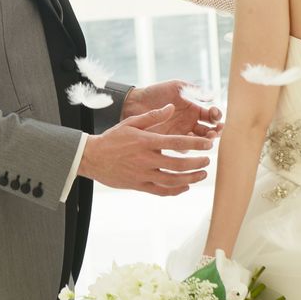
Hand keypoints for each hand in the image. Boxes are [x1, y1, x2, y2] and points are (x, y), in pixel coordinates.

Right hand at [78, 105, 213, 195]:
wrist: (92, 157)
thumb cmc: (113, 138)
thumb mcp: (132, 122)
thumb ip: (154, 116)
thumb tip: (172, 107)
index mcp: (146, 141)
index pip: (177, 143)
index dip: (195, 144)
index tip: (208, 145)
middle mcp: (146, 159)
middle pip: (178, 164)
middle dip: (196, 163)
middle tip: (207, 160)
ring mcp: (142, 174)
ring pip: (172, 181)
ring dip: (190, 178)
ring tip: (202, 174)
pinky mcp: (138, 186)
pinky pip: (160, 191)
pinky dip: (175, 190)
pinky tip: (185, 186)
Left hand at [123, 80, 222, 138]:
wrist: (136, 102)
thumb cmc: (157, 92)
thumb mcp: (176, 87)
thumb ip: (193, 90)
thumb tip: (212, 95)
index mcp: (194, 109)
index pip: (211, 115)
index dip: (216, 115)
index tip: (215, 114)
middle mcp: (190, 123)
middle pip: (209, 130)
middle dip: (216, 131)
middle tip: (216, 130)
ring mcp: (181, 133)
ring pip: (199, 141)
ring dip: (205, 141)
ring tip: (207, 139)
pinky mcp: (171, 142)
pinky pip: (183, 148)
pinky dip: (190, 148)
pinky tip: (191, 145)